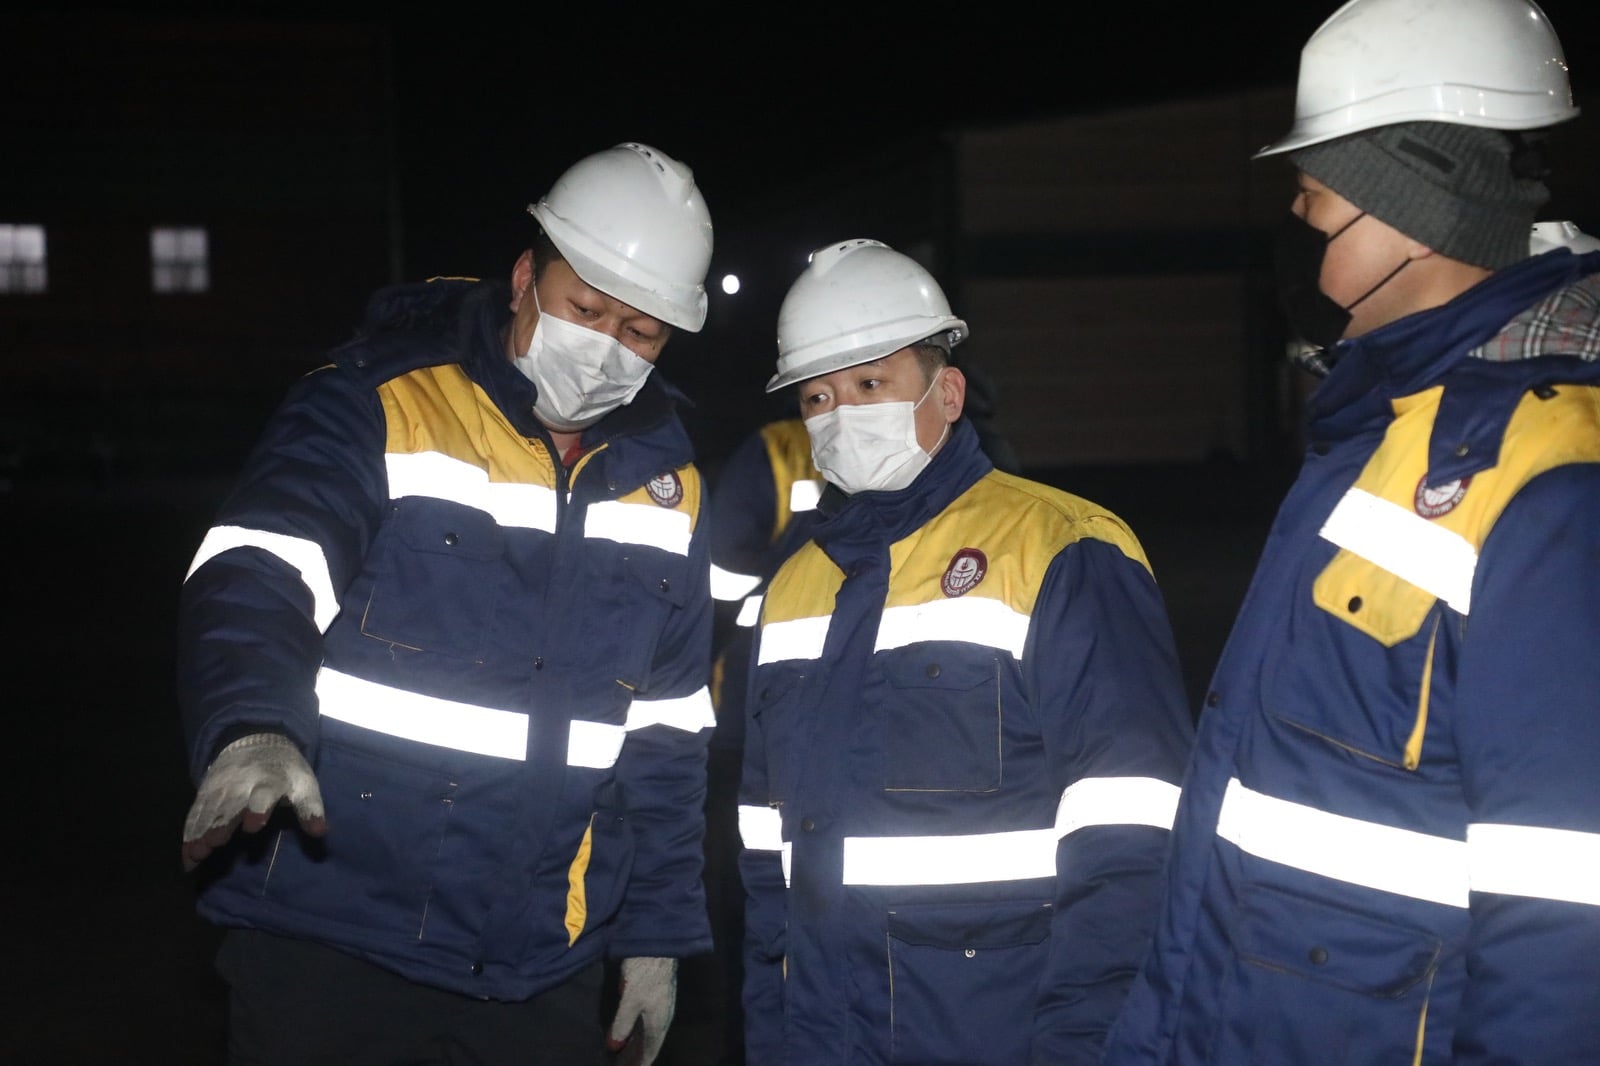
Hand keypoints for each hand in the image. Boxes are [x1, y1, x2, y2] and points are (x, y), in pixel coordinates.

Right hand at [181, 732, 325, 871]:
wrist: (257, 741)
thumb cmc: (285, 772)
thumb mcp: (304, 786)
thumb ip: (310, 809)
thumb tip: (320, 832)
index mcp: (269, 782)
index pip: (263, 795)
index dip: (258, 809)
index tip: (253, 826)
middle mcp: (241, 785)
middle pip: (229, 806)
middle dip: (219, 825)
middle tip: (212, 846)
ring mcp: (220, 789)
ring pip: (208, 812)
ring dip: (200, 833)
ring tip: (195, 856)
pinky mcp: (206, 793)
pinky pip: (195, 813)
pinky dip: (190, 833)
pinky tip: (187, 854)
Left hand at [606, 956, 677, 1065]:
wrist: (658, 944)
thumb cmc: (644, 973)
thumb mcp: (630, 1000)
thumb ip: (622, 1024)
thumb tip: (613, 1046)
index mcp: (658, 1023)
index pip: (650, 1052)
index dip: (639, 1064)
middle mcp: (662, 1018)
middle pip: (648, 1044)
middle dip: (635, 1056)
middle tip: (620, 1065)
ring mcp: (660, 1006)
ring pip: (647, 1033)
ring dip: (634, 1044)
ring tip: (620, 1053)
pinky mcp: (655, 996)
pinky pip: (646, 1022)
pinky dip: (636, 1031)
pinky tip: (626, 1030)